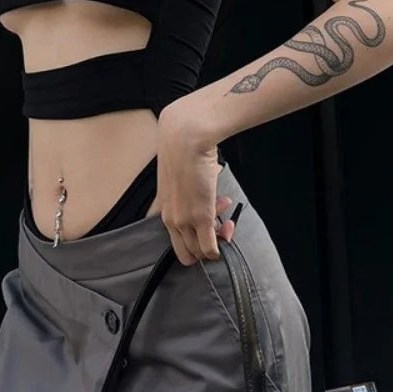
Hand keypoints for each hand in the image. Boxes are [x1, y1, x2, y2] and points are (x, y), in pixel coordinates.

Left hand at [156, 99, 236, 265]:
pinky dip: (220, 247)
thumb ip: (187, 190)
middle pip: (187, 253)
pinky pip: (210, 248)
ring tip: (225, 207)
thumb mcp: (179, 175)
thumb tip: (206, 196)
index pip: (176, 242)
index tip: (208, 221)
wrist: (185, 137)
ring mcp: (185, 221)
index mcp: (164, 210)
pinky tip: (228, 229)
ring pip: (199, 252)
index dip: (194, 239)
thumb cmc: (183, 150)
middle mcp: (171, 219)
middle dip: (206, 244)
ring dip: (217, 238)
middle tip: (221, 224)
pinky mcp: (201, 217)